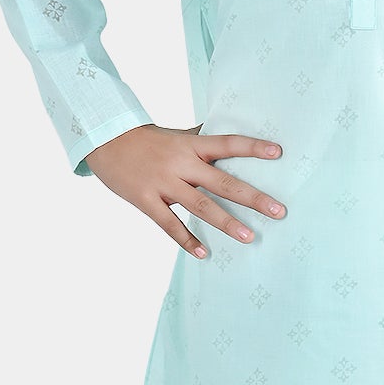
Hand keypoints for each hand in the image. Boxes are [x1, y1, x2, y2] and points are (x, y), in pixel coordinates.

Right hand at [84, 123, 285, 259]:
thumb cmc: (146, 139)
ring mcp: (163, 183)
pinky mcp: (146, 200)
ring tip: (249, 237)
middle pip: (222, 181)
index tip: (278, 152)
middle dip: (252, 197)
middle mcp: (181, 164)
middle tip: (278, 210)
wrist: (105, 140)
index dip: (252, 148)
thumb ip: (199, 137)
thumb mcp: (175, 135)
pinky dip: (186, 240)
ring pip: (200, 206)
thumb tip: (223, 131)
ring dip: (226, 223)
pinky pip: (169, 224)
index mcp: (191, 145)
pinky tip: (204, 253)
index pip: (228, 143)